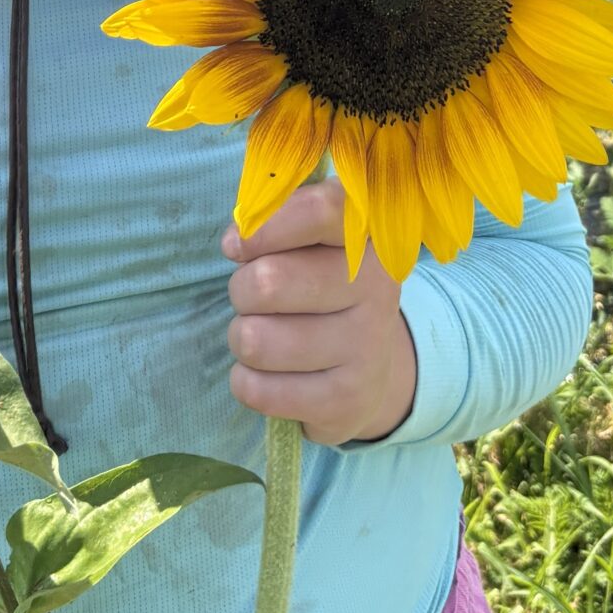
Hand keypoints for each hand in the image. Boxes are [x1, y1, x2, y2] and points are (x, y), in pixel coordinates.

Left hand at [223, 177, 416, 446]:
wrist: (368, 368)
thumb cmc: (319, 285)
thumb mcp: (311, 242)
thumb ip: (276, 222)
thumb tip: (237, 241)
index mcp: (366, 236)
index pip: (320, 212)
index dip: (264, 227)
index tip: (235, 246)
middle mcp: (377, 288)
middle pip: (269, 282)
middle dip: (241, 290)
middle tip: (252, 296)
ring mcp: (367, 347)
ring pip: (256, 340)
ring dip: (242, 338)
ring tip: (262, 335)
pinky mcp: (348, 400)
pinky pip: (259, 390)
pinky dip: (246, 381)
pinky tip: (269, 373)